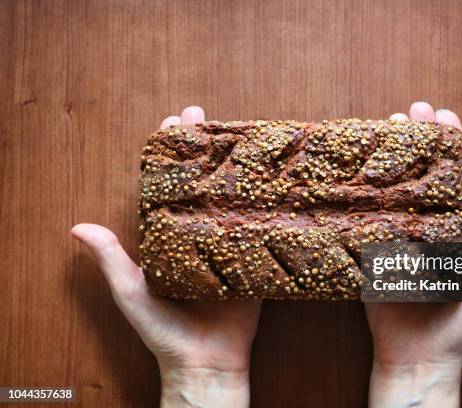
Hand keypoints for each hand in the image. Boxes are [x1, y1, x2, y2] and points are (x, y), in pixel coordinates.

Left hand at [72, 106, 260, 407]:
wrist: (205, 361)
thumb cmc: (163, 331)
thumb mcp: (132, 292)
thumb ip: (112, 260)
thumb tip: (78, 227)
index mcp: (169, 237)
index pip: (167, 186)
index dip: (169, 155)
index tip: (170, 124)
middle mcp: (198, 234)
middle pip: (199, 181)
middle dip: (200, 148)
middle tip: (200, 116)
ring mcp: (228, 243)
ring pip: (229, 196)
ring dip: (231, 165)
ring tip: (234, 133)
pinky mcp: (252, 258)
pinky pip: (258, 225)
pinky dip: (262, 201)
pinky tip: (266, 177)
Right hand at [365, 102, 461, 407]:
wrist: (419, 358)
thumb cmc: (459, 323)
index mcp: (451, 227)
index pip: (450, 176)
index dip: (448, 145)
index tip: (444, 116)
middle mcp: (421, 226)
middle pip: (417, 173)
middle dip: (414, 140)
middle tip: (410, 109)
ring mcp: (392, 237)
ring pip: (389, 188)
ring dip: (388, 157)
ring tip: (385, 125)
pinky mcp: (368, 252)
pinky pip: (363, 218)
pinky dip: (359, 192)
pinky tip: (354, 169)